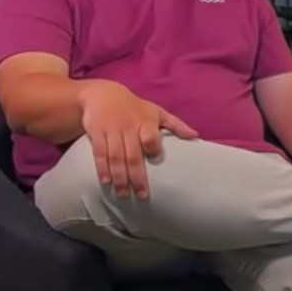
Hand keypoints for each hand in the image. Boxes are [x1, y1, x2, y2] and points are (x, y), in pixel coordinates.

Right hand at [78, 82, 197, 198]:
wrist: (103, 95)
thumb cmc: (135, 107)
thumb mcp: (156, 112)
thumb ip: (176, 125)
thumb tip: (195, 136)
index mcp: (145, 121)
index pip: (150, 138)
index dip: (153, 149)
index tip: (155, 160)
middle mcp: (128, 127)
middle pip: (132, 154)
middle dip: (136, 176)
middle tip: (142, 195)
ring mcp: (111, 131)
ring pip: (115, 157)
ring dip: (119, 177)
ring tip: (124, 194)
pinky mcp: (96, 134)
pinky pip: (99, 154)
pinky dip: (102, 169)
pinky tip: (106, 182)